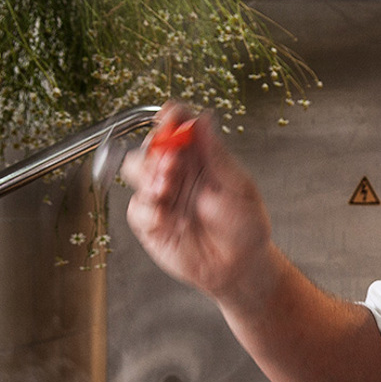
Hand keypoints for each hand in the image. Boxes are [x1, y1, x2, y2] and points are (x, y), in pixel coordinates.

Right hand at [123, 103, 274, 304]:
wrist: (239, 265)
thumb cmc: (245, 225)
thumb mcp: (238, 187)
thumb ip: (217, 155)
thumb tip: (204, 120)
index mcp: (199, 157)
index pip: (178, 125)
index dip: (171, 116)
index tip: (170, 116)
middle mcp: (177, 172)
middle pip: (150, 145)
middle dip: (155, 148)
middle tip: (171, 161)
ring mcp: (162, 195)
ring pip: (135, 170)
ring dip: (146, 173)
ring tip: (165, 185)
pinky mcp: (151, 222)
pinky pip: (137, 207)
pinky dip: (147, 207)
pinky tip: (163, 215)